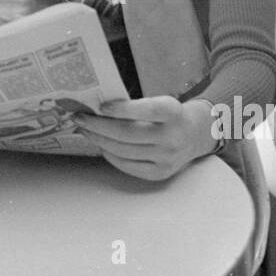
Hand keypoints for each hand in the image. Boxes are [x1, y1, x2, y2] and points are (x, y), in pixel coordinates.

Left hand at [74, 97, 217, 181]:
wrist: (195, 135)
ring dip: (99, 141)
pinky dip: (110, 155)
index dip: (122, 109)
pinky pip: (128, 166)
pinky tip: (101, 146)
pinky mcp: (160, 173)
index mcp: (173, 112)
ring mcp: (166, 158)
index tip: (101, 106)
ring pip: (123, 151)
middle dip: (98, 126)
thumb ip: (136, 106)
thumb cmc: (169, 115)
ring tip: (86, 131)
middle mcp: (172, 137)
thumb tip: (98, 109)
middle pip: (128, 134)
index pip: (147, 110)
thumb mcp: (161, 102)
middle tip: (80, 118)